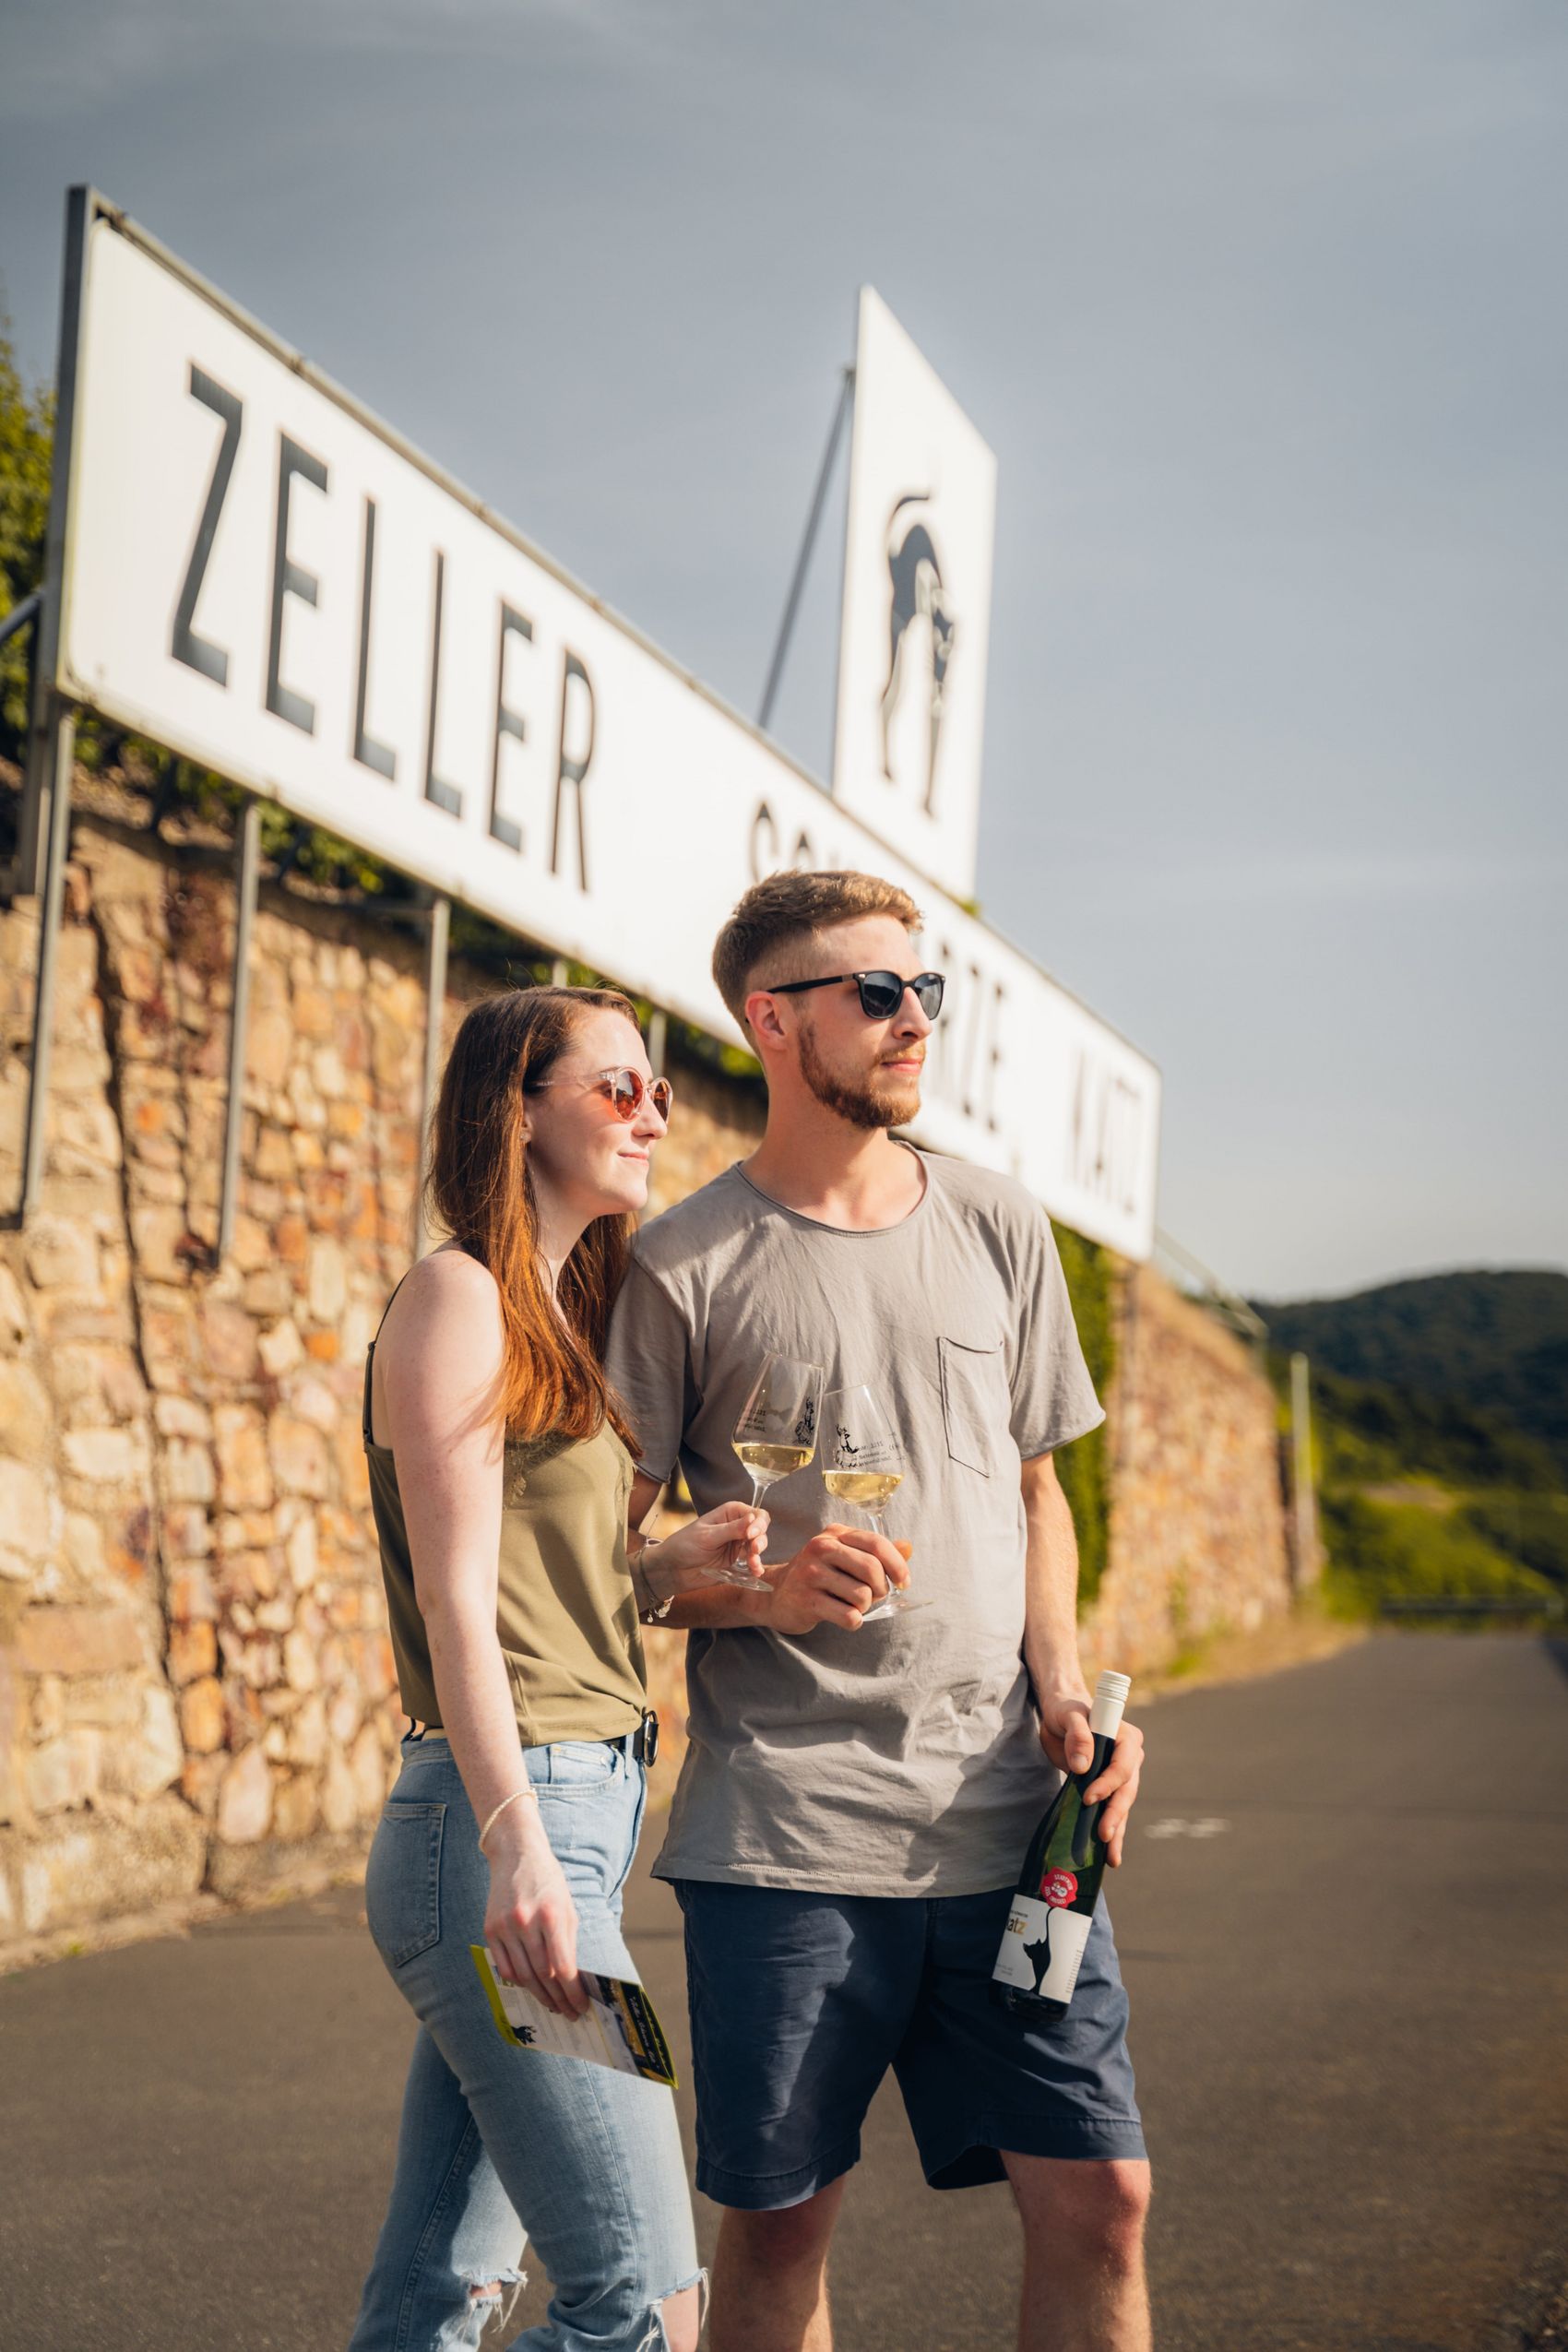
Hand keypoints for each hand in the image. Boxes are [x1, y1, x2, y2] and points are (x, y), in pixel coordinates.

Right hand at [482, 1802, 589, 2016]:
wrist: (516, 1854)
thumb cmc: (549, 1882)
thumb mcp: (567, 1907)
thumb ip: (568, 1943)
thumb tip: (573, 1980)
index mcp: (552, 1915)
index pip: (563, 1967)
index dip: (573, 1992)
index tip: (582, 2007)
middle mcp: (526, 1922)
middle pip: (543, 1976)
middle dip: (559, 1999)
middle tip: (569, 2013)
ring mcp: (505, 1927)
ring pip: (523, 1975)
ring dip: (540, 1996)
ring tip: (553, 2006)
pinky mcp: (490, 1929)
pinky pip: (504, 1967)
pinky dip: (518, 1982)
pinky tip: (530, 1989)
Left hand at [649, 1499, 769, 1589]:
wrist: (671, 1570)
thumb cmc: (684, 1546)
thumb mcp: (707, 1536)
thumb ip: (731, 1529)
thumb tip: (754, 1518)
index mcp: (730, 1514)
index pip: (756, 1514)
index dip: (759, 1523)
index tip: (751, 1535)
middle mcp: (737, 1527)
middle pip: (761, 1531)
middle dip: (760, 1540)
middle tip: (753, 1550)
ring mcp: (737, 1545)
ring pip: (758, 1547)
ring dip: (758, 1555)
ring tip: (752, 1564)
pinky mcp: (736, 1562)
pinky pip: (752, 1564)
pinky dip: (756, 1567)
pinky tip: (756, 1572)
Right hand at [767, 1525, 910, 1634]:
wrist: (777, 1595)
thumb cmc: (818, 1576)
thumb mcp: (844, 1555)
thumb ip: (876, 1551)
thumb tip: (908, 1547)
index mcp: (834, 1533)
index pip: (876, 1543)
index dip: (897, 1565)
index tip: (904, 1582)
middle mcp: (821, 1548)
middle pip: (872, 1569)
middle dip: (881, 1589)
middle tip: (873, 1596)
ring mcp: (811, 1574)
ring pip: (862, 1596)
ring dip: (865, 1607)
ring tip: (852, 1605)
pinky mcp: (807, 1600)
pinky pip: (849, 1616)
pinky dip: (853, 1621)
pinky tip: (843, 1616)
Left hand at [1036, 1688, 1144, 1869]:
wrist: (1061, 1714)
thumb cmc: (1066, 1710)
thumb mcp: (1069, 1715)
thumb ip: (1077, 1735)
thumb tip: (1083, 1766)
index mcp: (1126, 1738)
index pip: (1122, 1766)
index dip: (1108, 1784)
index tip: (1088, 1797)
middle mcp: (1130, 1758)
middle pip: (1126, 1790)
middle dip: (1115, 1814)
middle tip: (1103, 1835)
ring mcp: (1121, 1775)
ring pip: (1122, 1806)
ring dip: (1116, 1830)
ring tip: (1111, 1858)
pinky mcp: (1108, 1788)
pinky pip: (1112, 1811)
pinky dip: (1111, 1831)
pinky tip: (1107, 1854)